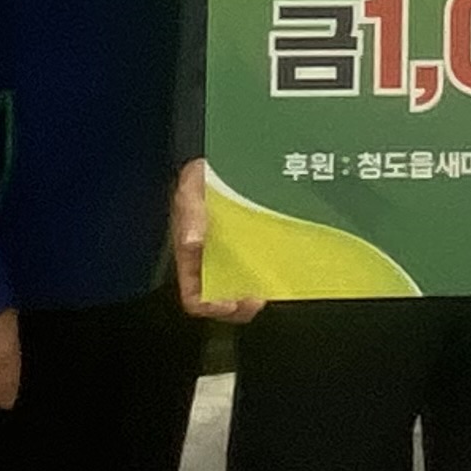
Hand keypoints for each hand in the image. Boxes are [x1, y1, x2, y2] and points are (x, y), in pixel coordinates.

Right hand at [173, 159, 263, 322]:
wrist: (225, 163)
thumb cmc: (202, 177)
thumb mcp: (191, 188)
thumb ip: (190, 212)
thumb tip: (191, 241)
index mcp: (190, 257)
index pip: (195, 298)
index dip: (211, 307)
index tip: (230, 302)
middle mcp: (211, 262)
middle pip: (223, 300)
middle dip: (241, 306)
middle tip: (257, 297)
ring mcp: (233, 257)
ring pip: (244, 289)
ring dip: (258, 291)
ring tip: (271, 285)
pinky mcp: (253, 247)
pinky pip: (261, 269)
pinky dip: (271, 273)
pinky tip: (280, 264)